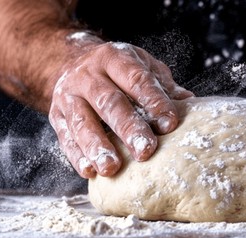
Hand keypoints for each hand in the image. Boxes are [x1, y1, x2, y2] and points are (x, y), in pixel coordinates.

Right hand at [48, 41, 193, 177]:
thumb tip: (189, 102)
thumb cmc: (117, 71)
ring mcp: (69, 96)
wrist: (70, 62)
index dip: (153, 101)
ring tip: (112, 168)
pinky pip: (65, 137)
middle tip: (145, 151)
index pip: (136, 79)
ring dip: (98, 147)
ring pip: (82, 122)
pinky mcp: (56, 116)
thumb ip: (162, 85)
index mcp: (114, 58)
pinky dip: (77, 156)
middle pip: (109, 102)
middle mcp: (88, 75)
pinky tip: (90, 171)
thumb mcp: (141, 66)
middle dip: (128, 128)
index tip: (169, 124)